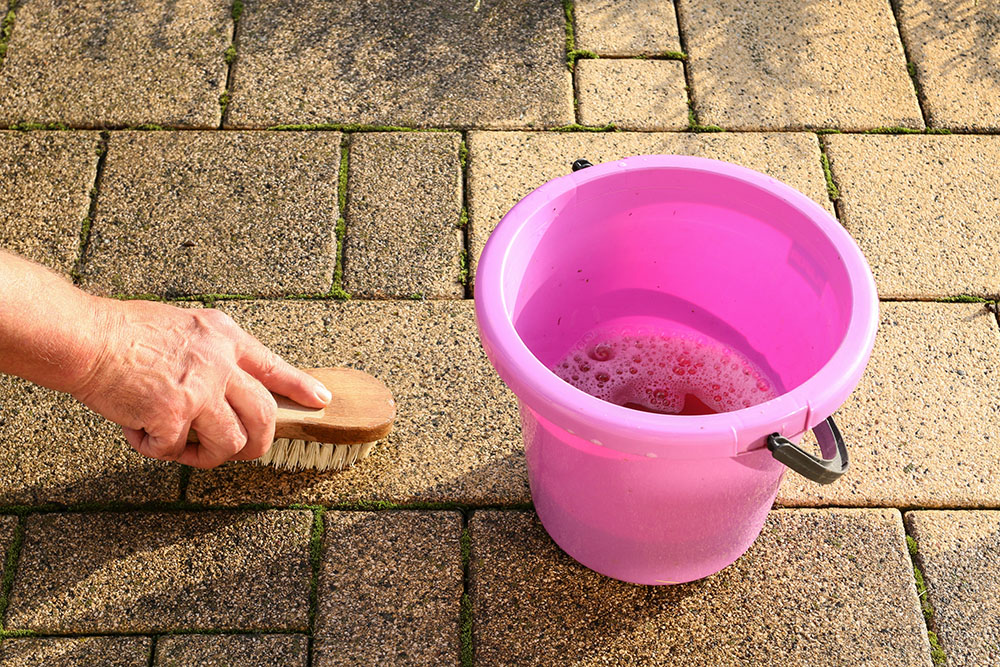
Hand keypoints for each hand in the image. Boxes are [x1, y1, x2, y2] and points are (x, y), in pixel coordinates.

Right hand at [71, 300, 331, 468]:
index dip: (300, 387)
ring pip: (230, 442)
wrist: (85, 338)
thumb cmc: (124, 332)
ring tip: (181, 447)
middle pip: (264, 415)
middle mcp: (220, 361)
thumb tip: (229, 391)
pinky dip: (156, 449)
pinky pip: (177, 450)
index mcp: (224, 336)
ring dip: (209, 455)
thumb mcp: (185, 328)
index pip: (274, 366)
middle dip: (260, 442)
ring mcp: (201, 389)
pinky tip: (137, 431)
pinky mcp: (175, 414)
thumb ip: (212, 355)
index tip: (321, 401)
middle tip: (247, 452)